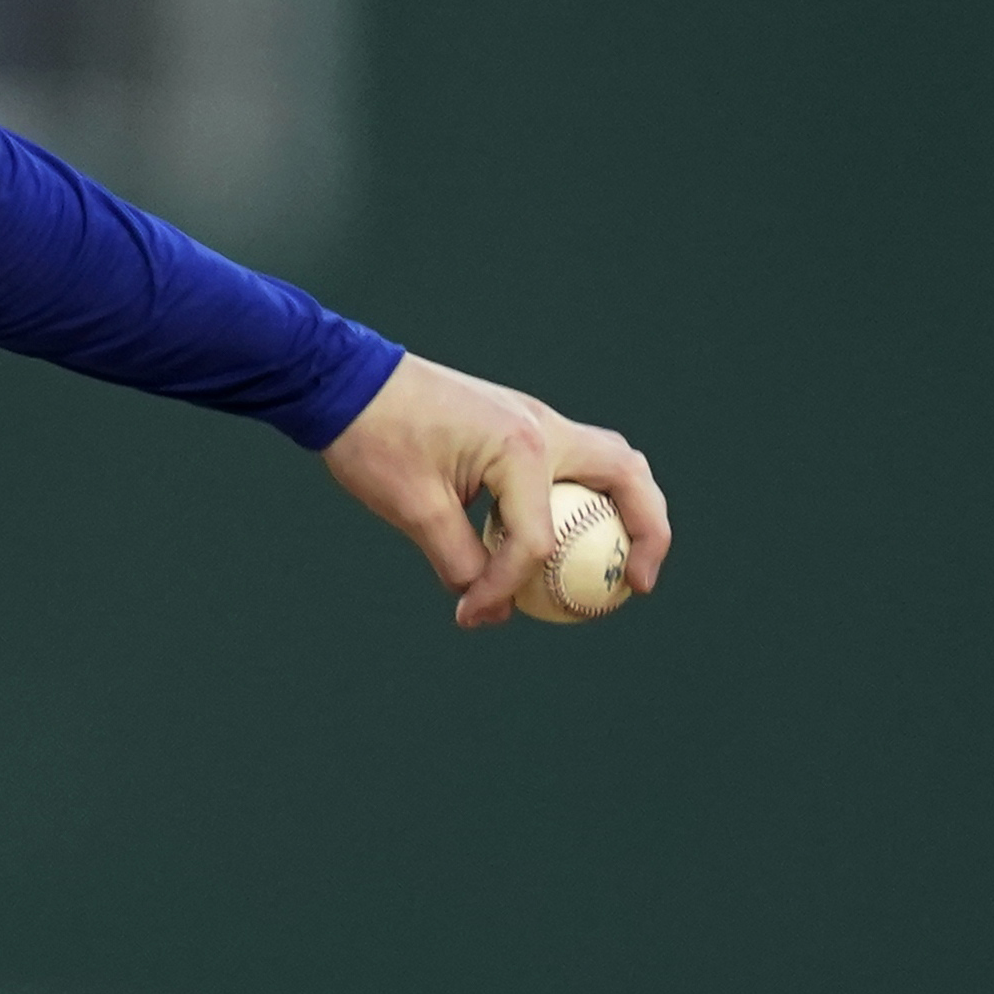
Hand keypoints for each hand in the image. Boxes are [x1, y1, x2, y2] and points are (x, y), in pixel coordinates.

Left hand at [315, 351, 666, 626]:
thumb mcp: (412, 509)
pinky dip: (588, 500)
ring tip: (623, 561)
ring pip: (611, 463)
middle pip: (627, 476)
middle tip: (639, 584)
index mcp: (520, 446)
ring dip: (628, 510)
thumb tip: (490, 608)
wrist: (347, 378)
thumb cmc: (375, 437)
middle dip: (647, 532)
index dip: (507, 588)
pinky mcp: (520, 424)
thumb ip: (459, 562)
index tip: (471, 615)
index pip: (537, 539)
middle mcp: (543, 426)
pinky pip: (575, 464)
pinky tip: (567, 537)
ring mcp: (536, 420)